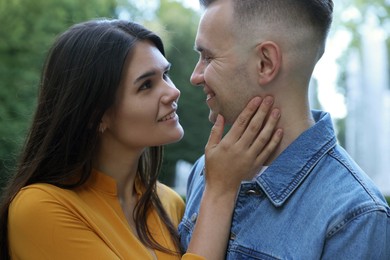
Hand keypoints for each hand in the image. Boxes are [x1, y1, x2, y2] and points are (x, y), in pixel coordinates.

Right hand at [186, 96, 281, 258]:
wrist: (222, 189)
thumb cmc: (213, 168)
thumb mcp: (209, 149)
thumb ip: (215, 132)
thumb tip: (221, 116)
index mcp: (227, 144)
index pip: (241, 123)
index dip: (249, 110)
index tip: (256, 99)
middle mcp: (240, 149)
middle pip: (254, 127)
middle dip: (262, 112)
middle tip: (270, 99)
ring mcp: (250, 157)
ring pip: (263, 137)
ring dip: (271, 123)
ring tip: (277, 111)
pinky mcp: (256, 165)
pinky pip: (267, 150)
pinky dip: (274, 140)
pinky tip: (279, 130)